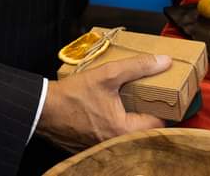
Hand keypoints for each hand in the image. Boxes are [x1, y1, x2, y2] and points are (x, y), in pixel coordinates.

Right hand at [36, 54, 170, 151]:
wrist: (42, 108)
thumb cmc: (71, 95)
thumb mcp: (108, 74)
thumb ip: (138, 66)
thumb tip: (163, 62)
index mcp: (123, 130)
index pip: (158, 124)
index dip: (164, 108)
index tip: (167, 96)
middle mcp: (114, 144)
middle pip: (143, 130)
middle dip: (148, 113)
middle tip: (150, 96)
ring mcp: (101, 147)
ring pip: (127, 134)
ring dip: (131, 119)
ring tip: (132, 100)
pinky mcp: (90, 146)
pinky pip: (111, 136)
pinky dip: (114, 124)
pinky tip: (111, 109)